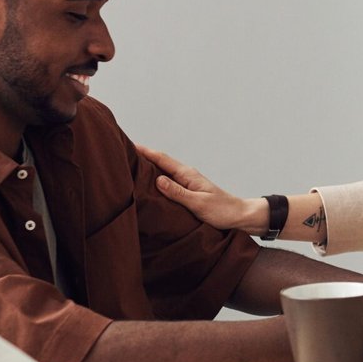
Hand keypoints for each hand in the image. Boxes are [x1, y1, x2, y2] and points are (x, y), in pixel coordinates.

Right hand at [137, 145, 259, 231]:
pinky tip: (149, 183)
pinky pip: (168, 181)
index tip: (128, 144)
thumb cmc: (221, 211)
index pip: (162, 159)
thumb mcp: (198, 203)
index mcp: (188, 175)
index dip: (145, 152)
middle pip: (161, 162)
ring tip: (130, 165)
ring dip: (148, 167)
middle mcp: (186, 175)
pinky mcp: (188, 191)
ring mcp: (187, 182)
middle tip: (123, 152)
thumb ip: (178, 192)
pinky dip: (156, 178)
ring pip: (164, 171)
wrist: (239, 216)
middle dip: (143, 156)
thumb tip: (158, 179)